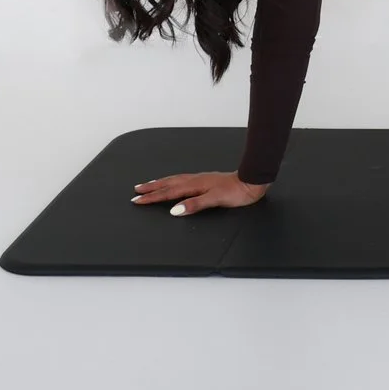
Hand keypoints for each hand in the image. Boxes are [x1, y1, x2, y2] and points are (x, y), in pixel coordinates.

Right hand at [131, 171, 269, 213]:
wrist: (251, 181)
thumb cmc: (236, 192)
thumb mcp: (215, 200)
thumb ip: (195, 204)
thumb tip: (174, 210)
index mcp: (194, 185)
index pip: (169, 192)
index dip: (153, 197)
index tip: (138, 200)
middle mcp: (195, 180)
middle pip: (168, 184)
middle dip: (152, 188)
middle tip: (136, 190)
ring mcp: (200, 179)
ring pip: (175, 180)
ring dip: (160, 183)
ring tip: (149, 185)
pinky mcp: (205, 181)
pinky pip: (182, 180)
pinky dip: (172, 182)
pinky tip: (174, 183)